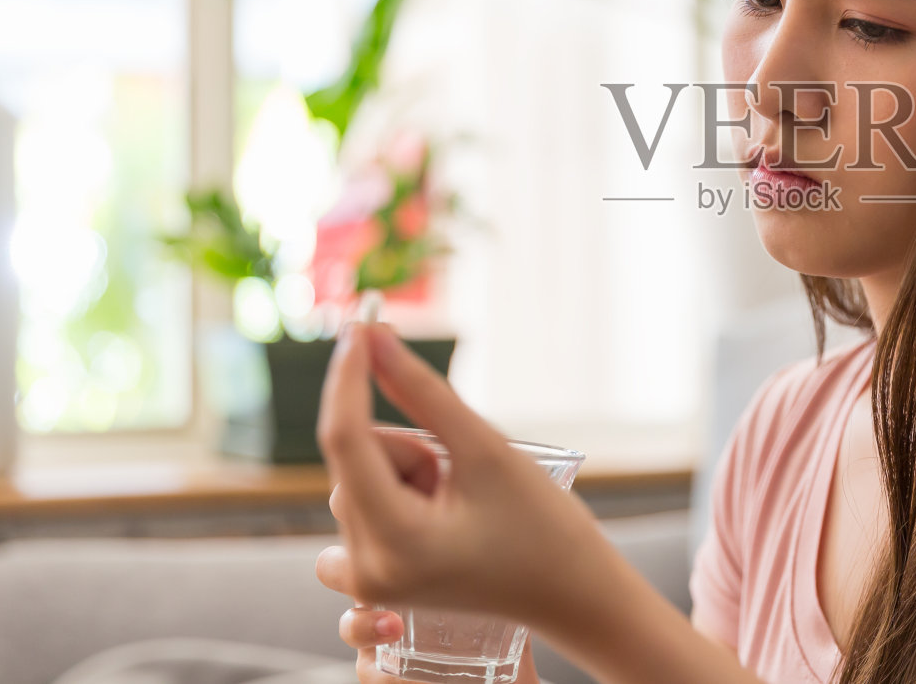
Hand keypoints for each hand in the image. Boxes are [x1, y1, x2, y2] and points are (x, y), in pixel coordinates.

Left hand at [319, 320, 767, 683]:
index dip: (350, 374)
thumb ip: (423, 390)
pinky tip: (439, 513)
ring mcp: (365, 579)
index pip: (346, 438)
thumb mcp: (484, 448)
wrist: (569, 593)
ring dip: (407, 469)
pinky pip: (360, 503)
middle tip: (461, 470)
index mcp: (394, 542)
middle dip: (409, 444)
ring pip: (360, 477)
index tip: (361, 322)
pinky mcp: (371, 577)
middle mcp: (366, 569)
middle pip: (358, 457)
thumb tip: (374, 336)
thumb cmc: (542, 525)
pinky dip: (395, 491)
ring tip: (461, 498)